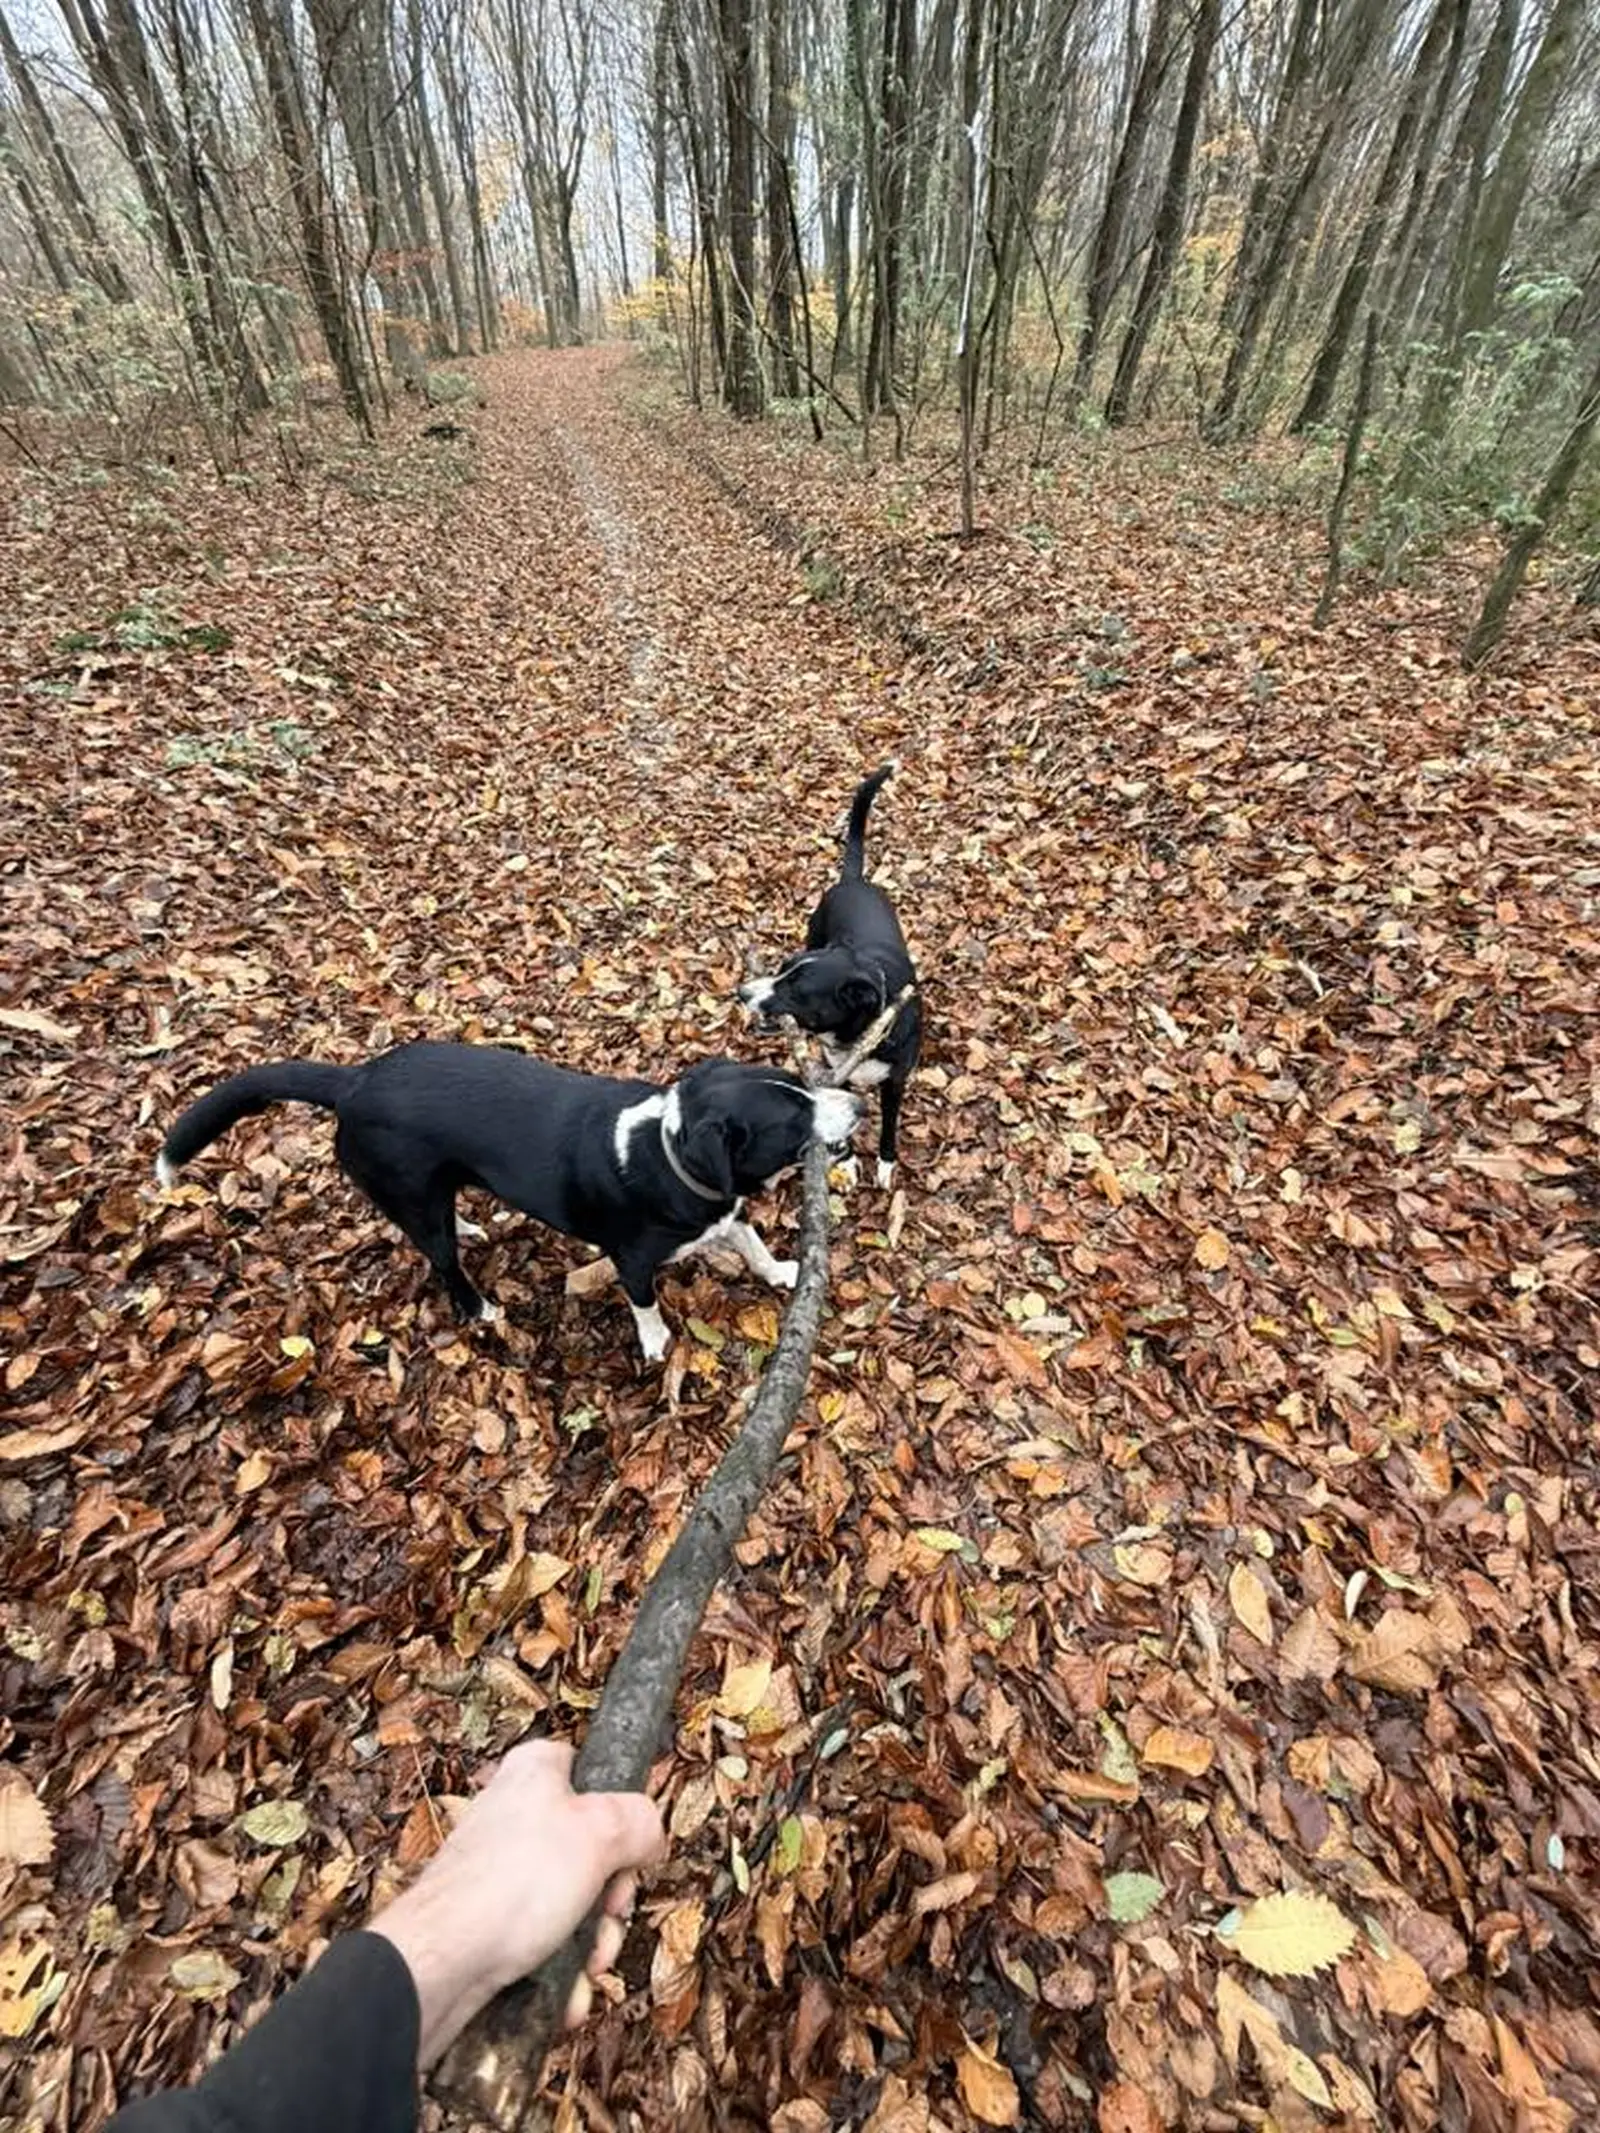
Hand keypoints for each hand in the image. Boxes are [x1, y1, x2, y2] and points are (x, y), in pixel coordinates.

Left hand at [369, 1739, 665, 2066]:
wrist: (438, 1967)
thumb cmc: (510, 1886)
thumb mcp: (600, 1832)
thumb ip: (641, 1821)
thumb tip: (650, 1836)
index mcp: (534, 1773)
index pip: (591, 1770)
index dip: (619, 1812)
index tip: (628, 1848)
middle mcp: (513, 1817)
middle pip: (590, 1852)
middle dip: (610, 1900)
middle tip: (608, 1914)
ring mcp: (499, 1875)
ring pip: (571, 1907)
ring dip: (592, 1945)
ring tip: (586, 1967)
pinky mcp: (489, 1927)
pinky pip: (542, 1946)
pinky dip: (561, 1973)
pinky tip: (565, 1995)